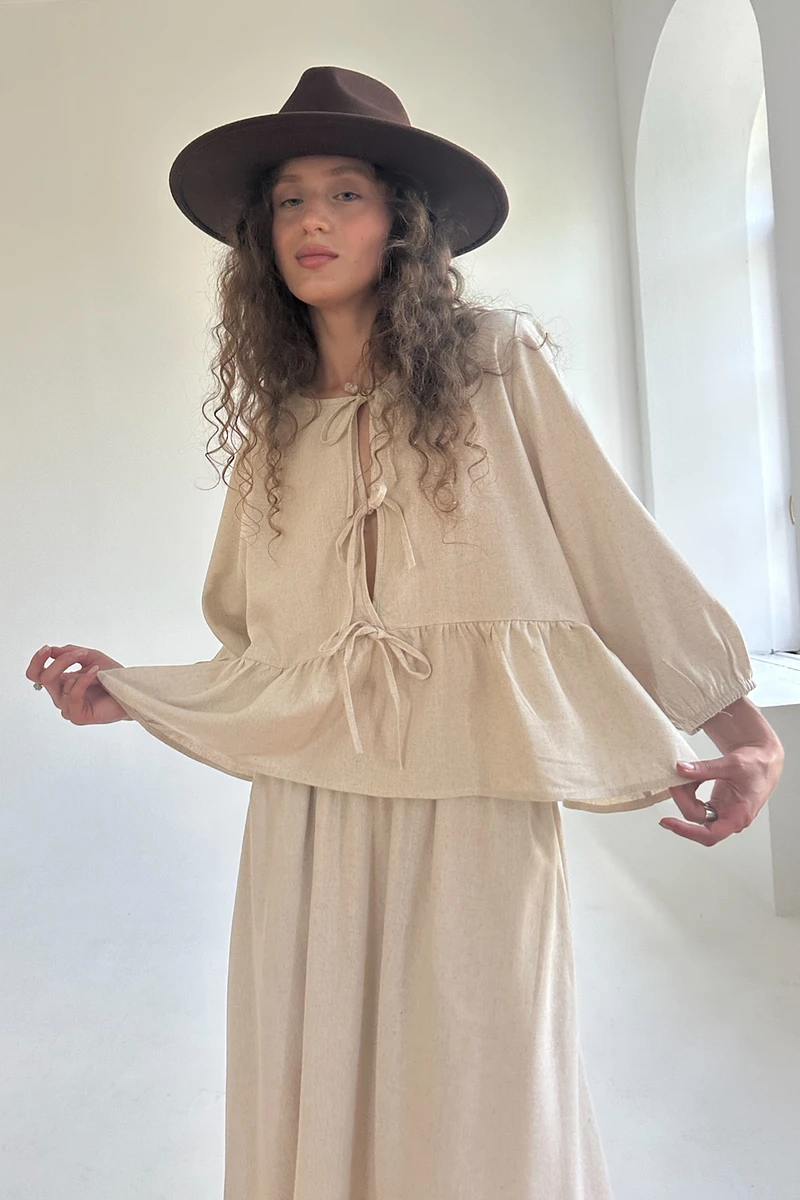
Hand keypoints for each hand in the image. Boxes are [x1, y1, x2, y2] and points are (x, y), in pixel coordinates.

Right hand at [26, 644, 131, 724]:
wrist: (130, 691)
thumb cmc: (113, 677)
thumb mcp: (90, 657)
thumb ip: (69, 652)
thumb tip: (51, 650)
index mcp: (61, 683)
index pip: (36, 674)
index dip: (37, 661)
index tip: (47, 649)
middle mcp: (61, 696)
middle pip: (43, 677)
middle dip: (61, 662)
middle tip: (78, 654)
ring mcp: (68, 707)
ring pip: (60, 683)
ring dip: (79, 671)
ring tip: (97, 667)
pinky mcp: (77, 716)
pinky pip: (73, 694)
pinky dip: (84, 680)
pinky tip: (96, 673)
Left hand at [660, 742, 784, 845]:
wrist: (763, 760)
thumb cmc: (757, 766)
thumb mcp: (731, 764)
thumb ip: (704, 769)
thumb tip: (681, 770)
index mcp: (739, 816)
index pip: (710, 834)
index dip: (687, 831)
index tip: (670, 822)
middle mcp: (730, 819)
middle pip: (698, 820)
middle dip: (683, 800)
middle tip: (675, 782)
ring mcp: (722, 813)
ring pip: (695, 813)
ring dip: (684, 796)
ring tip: (682, 777)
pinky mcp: (716, 806)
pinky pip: (697, 804)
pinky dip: (689, 792)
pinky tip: (688, 780)